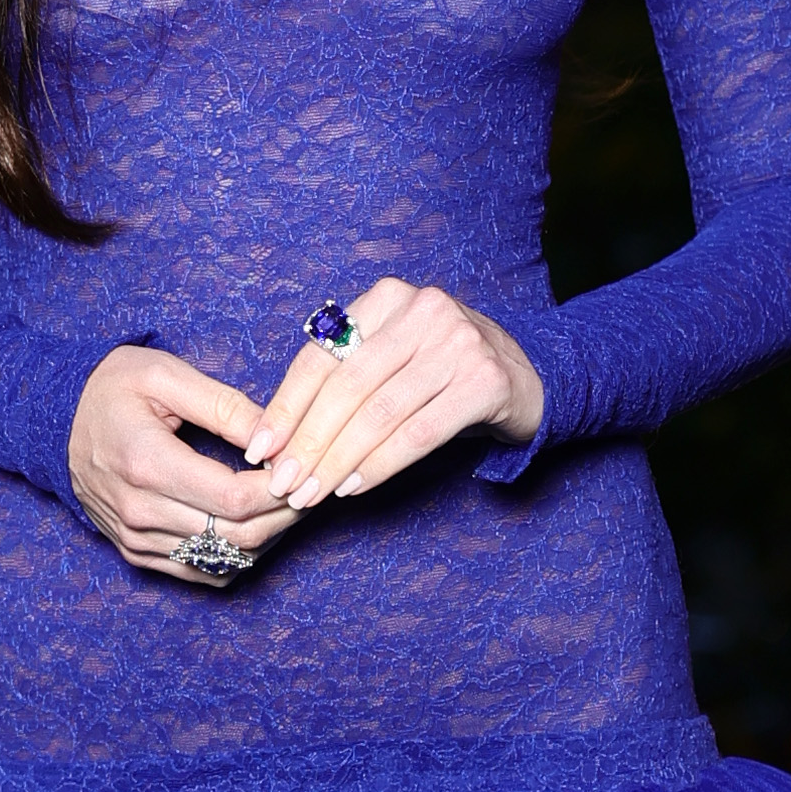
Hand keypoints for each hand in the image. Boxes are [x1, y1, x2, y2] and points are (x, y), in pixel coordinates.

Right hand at [66, 346, 300, 577]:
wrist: (54, 422)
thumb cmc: (110, 390)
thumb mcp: (164, 375)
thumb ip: (225, 405)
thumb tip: (277, 438)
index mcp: (146, 463)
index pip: (233, 498)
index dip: (280, 490)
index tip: (301, 468)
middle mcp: (138, 511)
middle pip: (236, 534)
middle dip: (284, 515)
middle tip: (308, 487)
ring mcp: (135, 539)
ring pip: (224, 559)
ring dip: (267, 537)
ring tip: (287, 504)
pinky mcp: (136, 554)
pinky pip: (201, 572)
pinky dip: (238, 556)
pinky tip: (254, 527)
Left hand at [245, 281, 547, 510]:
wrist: (531, 377)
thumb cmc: (444, 374)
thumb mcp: (393, 357)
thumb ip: (346, 379)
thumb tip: (279, 438)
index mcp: (388, 298)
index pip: (322, 355)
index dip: (285, 406)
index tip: (260, 448)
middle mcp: (424, 310)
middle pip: (346, 386)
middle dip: (308, 441)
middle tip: (284, 483)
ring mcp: (459, 344)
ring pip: (379, 413)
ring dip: (338, 461)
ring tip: (312, 494)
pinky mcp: (486, 382)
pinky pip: (418, 433)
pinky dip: (380, 465)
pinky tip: (354, 487)